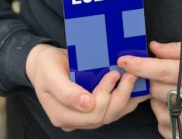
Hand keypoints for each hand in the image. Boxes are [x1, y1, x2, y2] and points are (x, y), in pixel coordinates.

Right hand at [26, 44, 148, 130]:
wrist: (43, 63)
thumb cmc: (46, 66)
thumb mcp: (51, 75)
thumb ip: (66, 92)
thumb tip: (87, 104)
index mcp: (63, 115)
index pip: (92, 114)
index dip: (106, 94)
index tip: (113, 73)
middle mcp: (76, 120)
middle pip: (106, 116)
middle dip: (121, 95)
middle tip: (130, 74)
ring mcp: (85, 115)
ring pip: (112, 114)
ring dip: (126, 97)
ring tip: (135, 78)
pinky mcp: (94, 107)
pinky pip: (114, 108)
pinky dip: (127, 99)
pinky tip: (138, 88)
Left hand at [118, 40, 181, 138]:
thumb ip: (177, 49)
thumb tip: (152, 48)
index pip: (161, 70)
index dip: (139, 65)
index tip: (123, 59)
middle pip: (157, 90)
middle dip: (151, 78)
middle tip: (156, 70)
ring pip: (160, 112)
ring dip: (156, 99)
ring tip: (168, 87)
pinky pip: (171, 132)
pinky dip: (164, 120)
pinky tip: (171, 107)